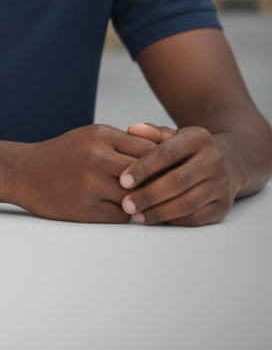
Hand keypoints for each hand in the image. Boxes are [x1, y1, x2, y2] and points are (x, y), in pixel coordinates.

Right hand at [12, 125, 155, 222]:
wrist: (23, 172)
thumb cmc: (60, 155)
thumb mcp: (88, 137)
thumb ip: (121, 143)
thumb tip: (162, 157)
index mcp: (100, 135)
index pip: (150, 150)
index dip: (162, 163)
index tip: (167, 172)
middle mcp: (97, 156)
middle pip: (147, 174)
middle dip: (156, 185)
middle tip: (164, 193)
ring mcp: (91, 183)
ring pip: (136, 197)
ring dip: (140, 202)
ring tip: (141, 204)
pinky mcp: (86, 208)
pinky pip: (121, 216)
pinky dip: (123, 215)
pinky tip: (115, 209)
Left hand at [118, 122, 238, 225]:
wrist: (227, 162)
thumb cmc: (189, 149)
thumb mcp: (173, 135)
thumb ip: (152, 133)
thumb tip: (132, 129)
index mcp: (199, 139)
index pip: (167, 154)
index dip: (143, 168)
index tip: (123, 181)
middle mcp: (214, 162)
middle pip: (178, 182)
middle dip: (149, 195)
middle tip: (126, 204)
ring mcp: (221, 185)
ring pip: (188, 203)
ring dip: (159, 212)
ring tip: (136, 216)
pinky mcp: (223, 206)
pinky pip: (196, 218)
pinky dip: (174, 221)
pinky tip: (155, 220)